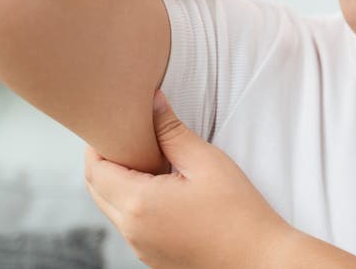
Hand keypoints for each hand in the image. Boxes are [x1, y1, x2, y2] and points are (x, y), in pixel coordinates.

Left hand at [85, 90, 292, 268]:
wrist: (260, 260)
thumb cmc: (238, 212)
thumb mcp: (205, 161)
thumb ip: (171, 130)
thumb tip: (152, 102)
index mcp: (138, 205)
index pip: (95, 169)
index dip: (97, 143)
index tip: (114, 124)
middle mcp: (132, 231)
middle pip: (97, 189)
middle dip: (105, 160)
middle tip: (128, 137)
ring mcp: (141, 247)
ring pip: (111, 207)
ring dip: (119, 182)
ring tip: (148, 159)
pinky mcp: (153, 256)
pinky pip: (129, 224)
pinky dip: (133, 202)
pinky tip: (162, 187)